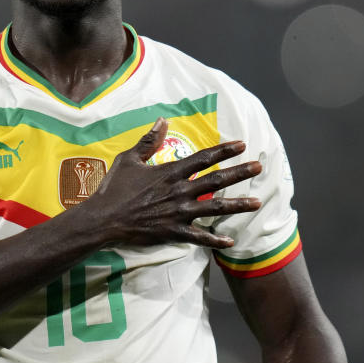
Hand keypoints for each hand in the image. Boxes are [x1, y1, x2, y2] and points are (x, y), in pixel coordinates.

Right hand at [82, 117, 261, 248]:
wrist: (104, 219)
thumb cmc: (114, 188)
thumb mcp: (129, 159)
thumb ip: (149, 141)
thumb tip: (163, 120)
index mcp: (170, 172)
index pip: (203, 158)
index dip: (224, 150)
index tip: (241, 144)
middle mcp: (179, 191)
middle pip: (216, 180)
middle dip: (240, 172)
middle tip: (259, 167)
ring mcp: (179, 213)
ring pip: (215, 207)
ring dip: (238, 205)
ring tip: (257, 202)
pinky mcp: (174, 232)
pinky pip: (200, 237)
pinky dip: (216, 240)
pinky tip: (231, 242)